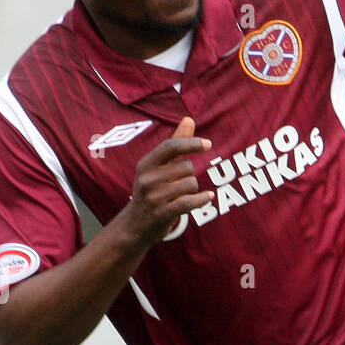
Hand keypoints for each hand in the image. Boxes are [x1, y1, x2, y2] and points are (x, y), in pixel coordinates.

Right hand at [120, 117, 213, 245]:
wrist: (135, 225)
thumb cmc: (151, 191)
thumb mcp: (157, 167)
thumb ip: (175, 143)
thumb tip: (189, 119)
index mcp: (146, 164)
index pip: (170, 147)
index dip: (191, 143)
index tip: (208, 144)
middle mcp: (148, 178)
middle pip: (187, 167)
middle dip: (190, 175)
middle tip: (179, 185)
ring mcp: (154, 197)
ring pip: (191, 184)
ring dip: (193, 190)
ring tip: (180, 196)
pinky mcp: (162, 213)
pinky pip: (190, 202)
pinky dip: (202, 199)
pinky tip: (209, 197)